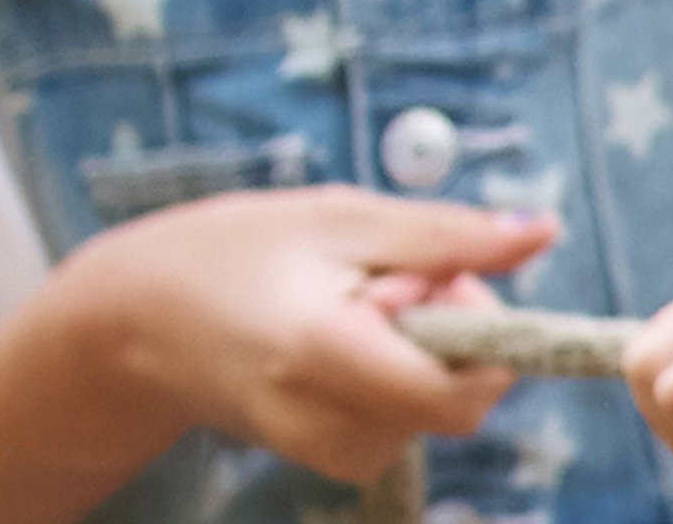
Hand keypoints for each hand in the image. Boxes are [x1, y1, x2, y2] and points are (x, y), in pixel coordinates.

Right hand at [36, 188, 553, 481]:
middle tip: (392, 281)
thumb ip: (448, 234)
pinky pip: (391, 430)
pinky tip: (344, 342)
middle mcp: (316, 417)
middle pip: (451, 410)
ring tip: (353, 306)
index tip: (446, 276)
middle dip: (453, 340)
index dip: (482, 337)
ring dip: (418, 358)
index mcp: (321, 351)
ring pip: (425, 420)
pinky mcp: (314, 455)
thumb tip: (543, 233)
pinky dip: (390, 385)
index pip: (453, 393)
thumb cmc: (231, 251)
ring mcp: (312, 448)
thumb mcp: (340, 217)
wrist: (129, 319)